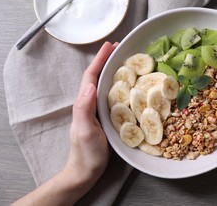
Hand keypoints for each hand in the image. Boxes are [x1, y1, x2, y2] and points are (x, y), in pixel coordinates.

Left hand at [65, 41, 117, 186]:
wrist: (87, 171)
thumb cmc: (86, 153)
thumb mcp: (84, 131)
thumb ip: (84, 108)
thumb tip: (90, 84)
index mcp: (85, 102)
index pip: (91, 76)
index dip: (100, 59)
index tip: (110, 45)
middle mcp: (92, 103)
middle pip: (99, 76)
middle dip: (109, 60)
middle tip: (122, 47)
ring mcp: (100, 110)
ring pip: (108, 85)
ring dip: (116, 70)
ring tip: (128, 60)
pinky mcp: (109, 117)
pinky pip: (116, 96)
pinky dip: (123, 86)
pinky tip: (133, 85)